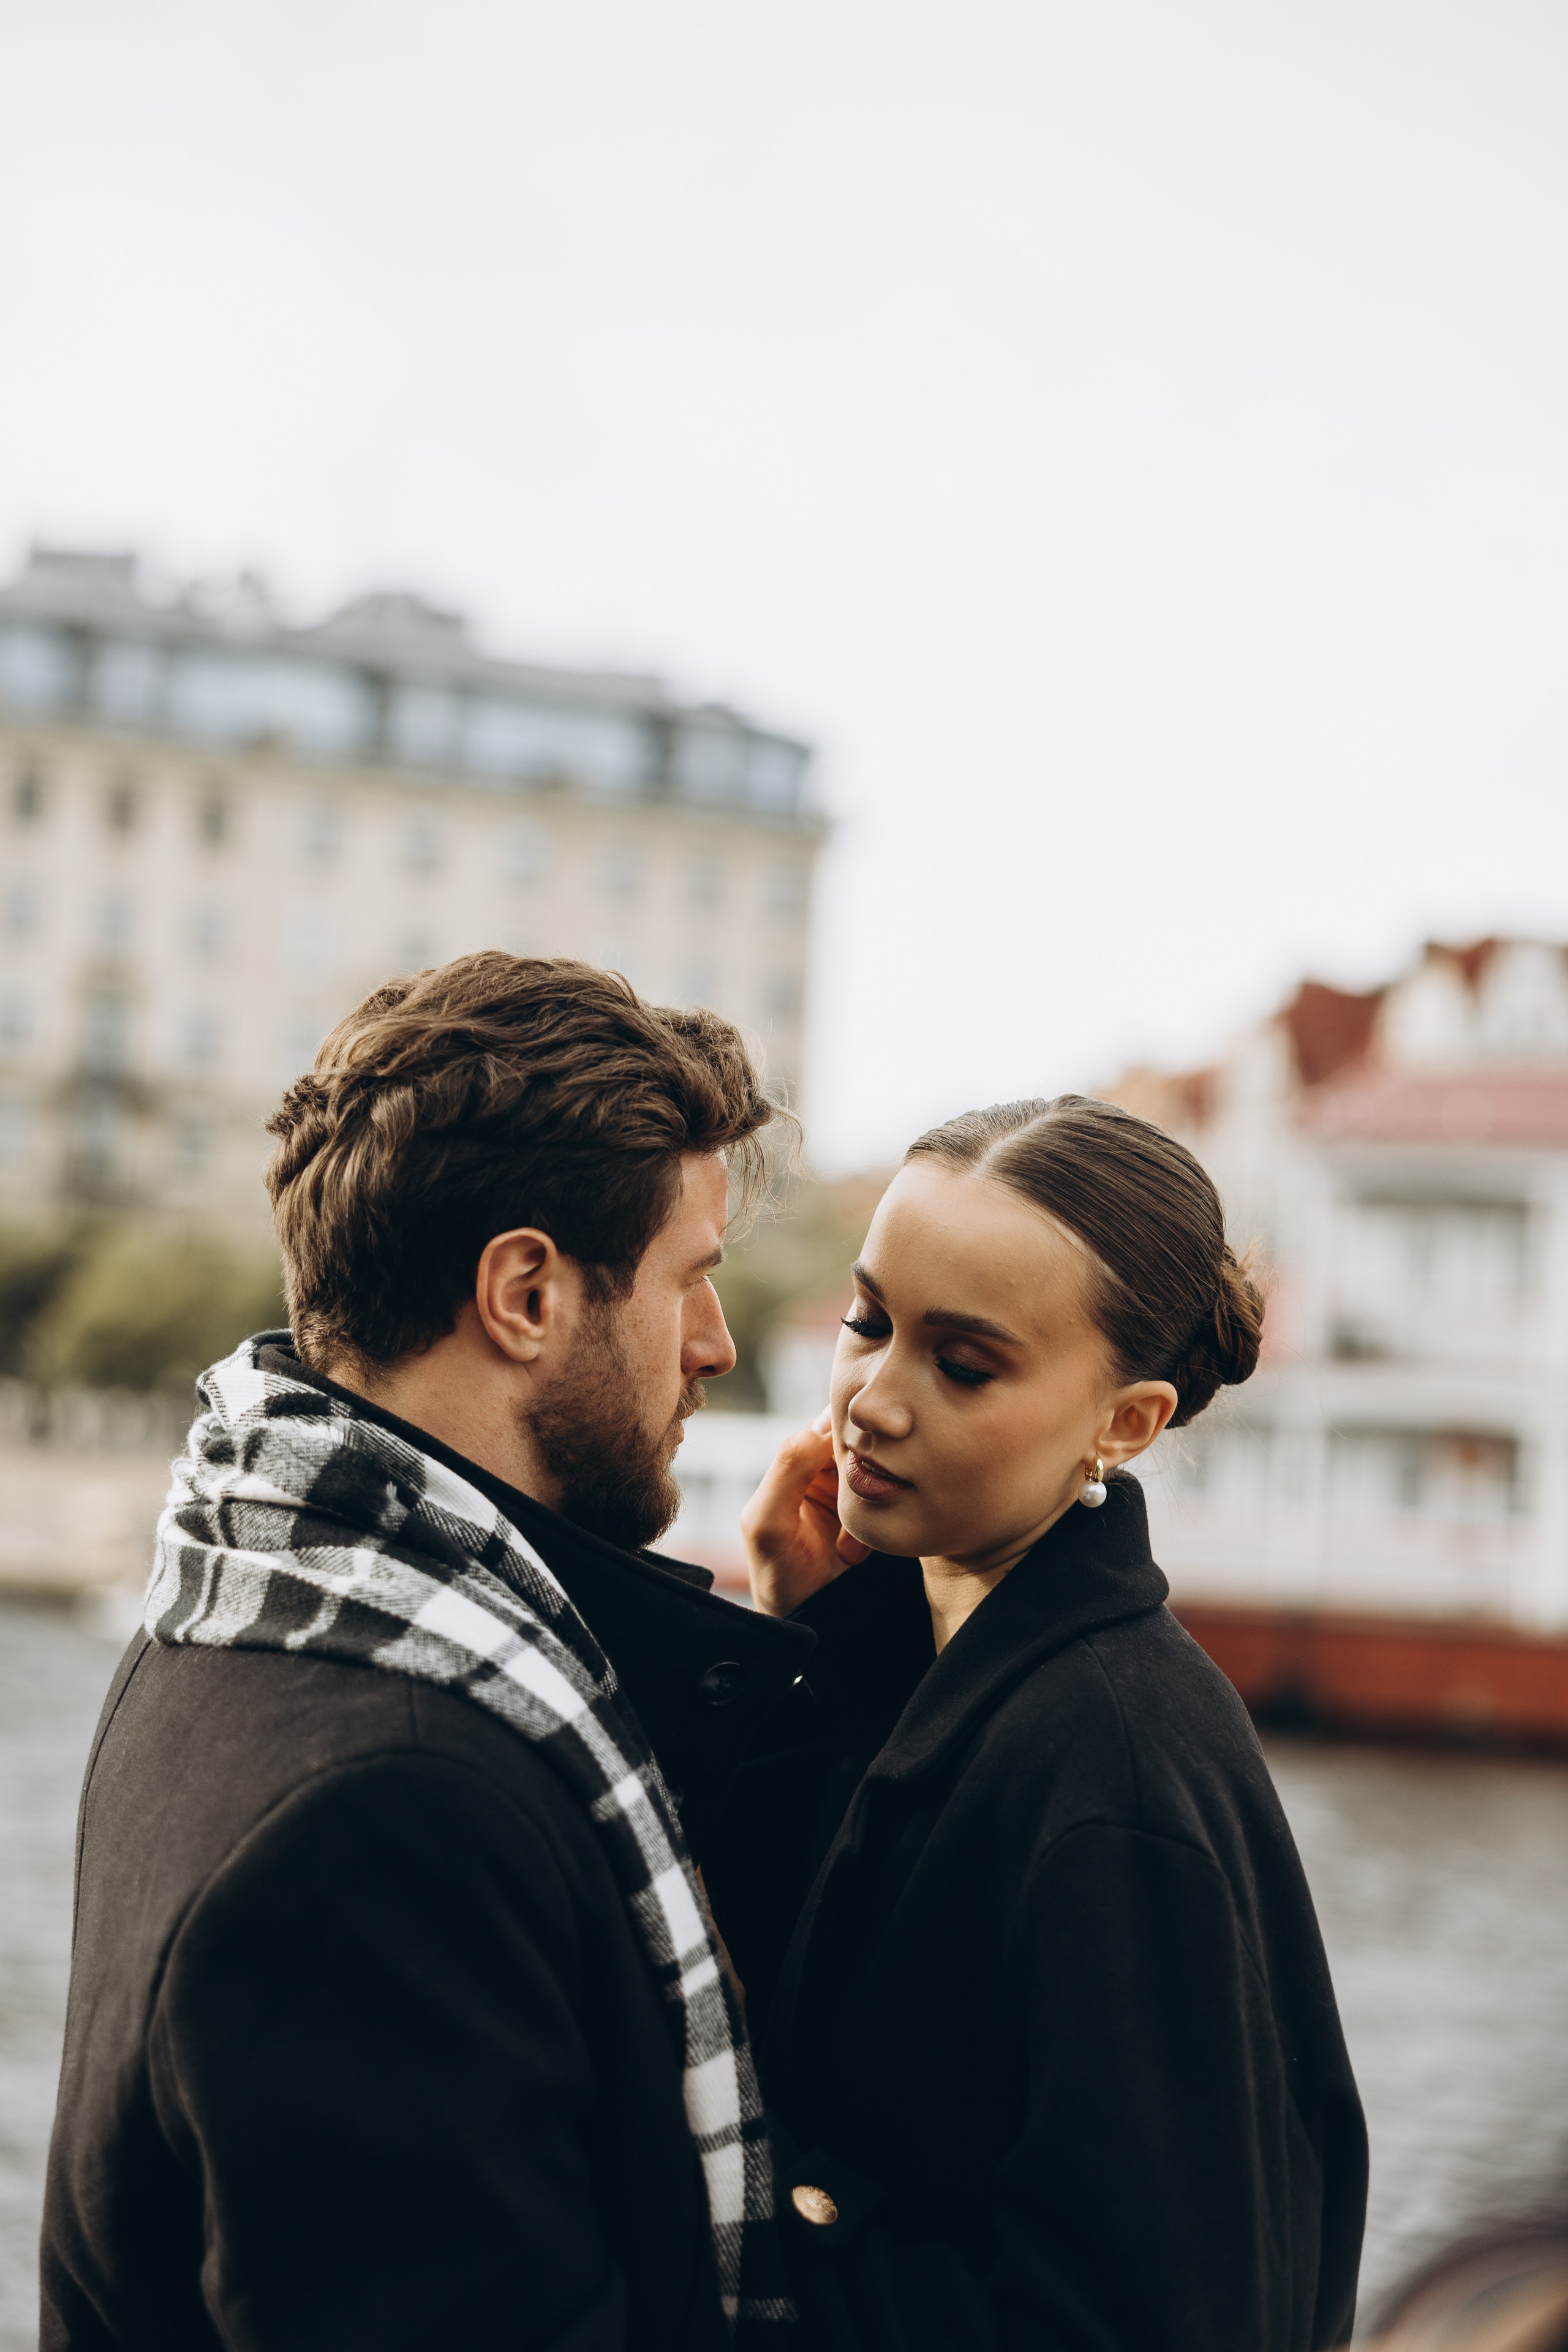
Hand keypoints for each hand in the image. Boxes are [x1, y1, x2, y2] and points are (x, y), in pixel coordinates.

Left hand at [740, 1409, 871, 1617]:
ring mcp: (859, 1496)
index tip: (855, 1459)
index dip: (847, 1431)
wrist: (807, 1628)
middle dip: (867, 1472)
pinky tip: (858, 1557)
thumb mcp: (767, 1524)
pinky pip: (899, 1501)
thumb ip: (786, 1470)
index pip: (831, 1422)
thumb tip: (821, 1426)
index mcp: (799, 1462)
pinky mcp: (883, 1518)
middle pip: (866, 1443)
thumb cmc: (777, 1576)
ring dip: (876, 1504)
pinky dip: (887, 1522)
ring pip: (887, 1472)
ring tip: (847, 1550)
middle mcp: (830, 1473)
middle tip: (852, 1509)